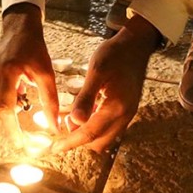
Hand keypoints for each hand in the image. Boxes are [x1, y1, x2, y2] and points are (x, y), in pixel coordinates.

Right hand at [0, 4, 59, 144]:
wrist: (19, 29)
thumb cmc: (35, 50)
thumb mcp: (47, 73)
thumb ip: (50, 101)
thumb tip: (54, 127)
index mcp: (8, 70)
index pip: (5, 108)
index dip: (11, 130)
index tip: (20, 145)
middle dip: (9, 127)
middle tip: (24, 138)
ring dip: (5, 115)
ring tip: (21, 107)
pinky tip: (12, 96)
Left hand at [51, 15, 157, 153]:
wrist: (136, 44)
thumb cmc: (116, 54)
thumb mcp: (97, 71)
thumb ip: (86, 97)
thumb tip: (75, 121)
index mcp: (117, 107)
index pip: (90, 133)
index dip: (71, 142)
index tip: (55, 148)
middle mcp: (125, 115)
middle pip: (99, 141)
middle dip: (79, 139)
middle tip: (63, 124)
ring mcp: (128, 113)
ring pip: (105, 136)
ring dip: (87, 132)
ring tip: (70, 117)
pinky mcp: (126, 109)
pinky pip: (109, 126)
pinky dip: (95, 125)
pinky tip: (83, 112)